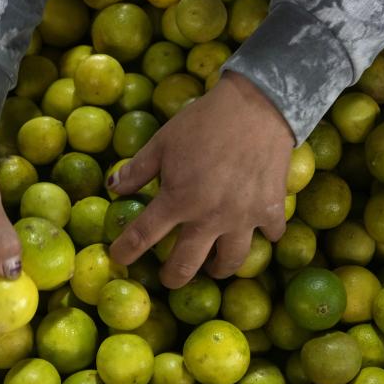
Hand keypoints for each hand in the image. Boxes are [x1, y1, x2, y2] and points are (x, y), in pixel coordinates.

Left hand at [108, 71, 293, 287]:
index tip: (119, 258)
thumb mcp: (163, 141)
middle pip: (185, 266)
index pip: (142, 236)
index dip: (125, 251)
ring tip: (213, 265)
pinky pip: (269, 236)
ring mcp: (242, 218)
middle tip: (169, 276)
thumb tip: (114, 187)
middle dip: (172, 277)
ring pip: (230, 262)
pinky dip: (264, 236)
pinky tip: (257, 230)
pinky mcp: (270, 211)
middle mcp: (209, 218)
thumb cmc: (204, 122)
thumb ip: (138, 169)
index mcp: (178, 200)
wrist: (257, 106)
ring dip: (218, 268)